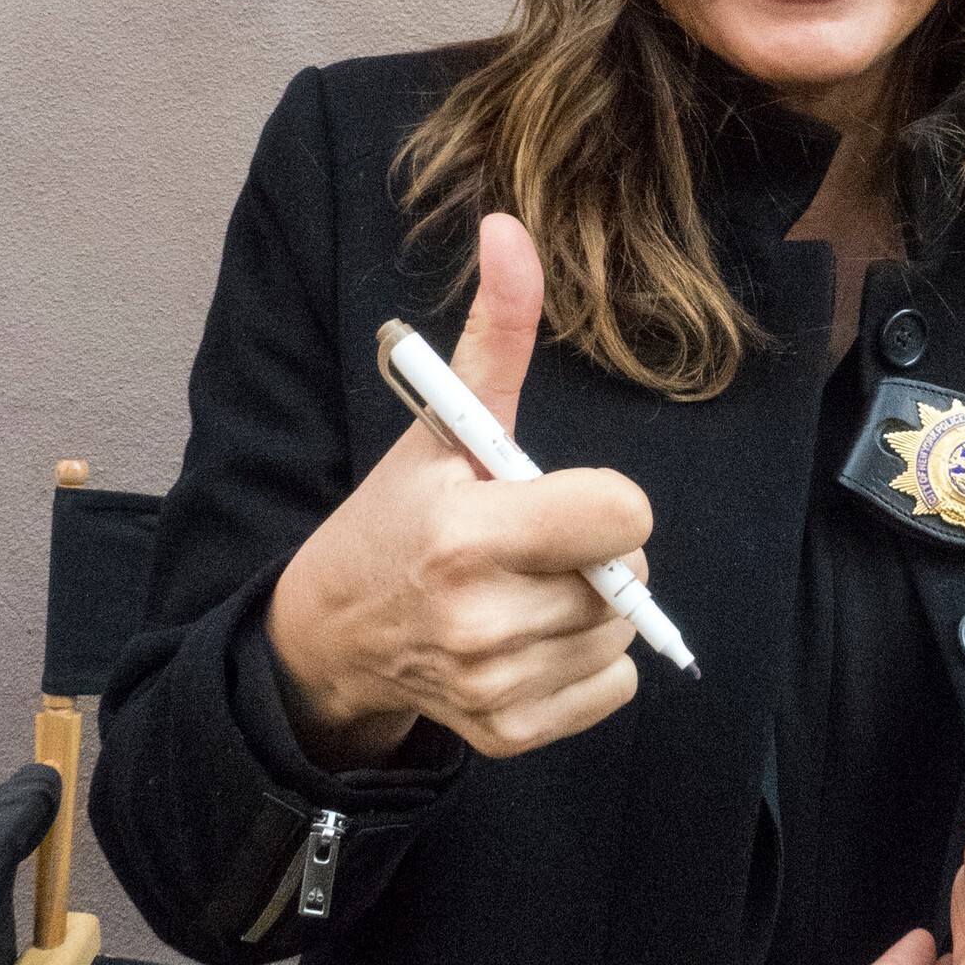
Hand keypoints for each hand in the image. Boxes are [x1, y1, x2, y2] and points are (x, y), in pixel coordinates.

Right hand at [266, 213, 651, 768]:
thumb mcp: (443, 425)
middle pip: (628, 577)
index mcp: (469, 535)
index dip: (605, 501)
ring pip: (620, 634)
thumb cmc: (401, 516)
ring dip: (590, 608)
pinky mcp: (507, 734)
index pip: (625, 517)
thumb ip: (495, 333)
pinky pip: (611, 692)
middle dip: (595, 553)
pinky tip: (529, 638)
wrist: (336, 631)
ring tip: (525, 588)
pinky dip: (586, 666)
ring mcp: (493, 685)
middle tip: (534, 544)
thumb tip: (512, 229)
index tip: (558, 497)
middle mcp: (481, 619)